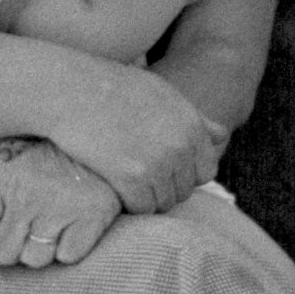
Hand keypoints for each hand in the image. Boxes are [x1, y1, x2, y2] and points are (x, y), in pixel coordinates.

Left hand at [0, 142, 119, 267]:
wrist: (98, 139)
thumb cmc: (48, 162)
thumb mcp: (13, 170)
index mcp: (5, 181)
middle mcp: (29, 196)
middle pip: (2, 254)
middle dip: (11, 248)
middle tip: (25, 229)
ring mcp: (60, 209)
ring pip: (35, 260)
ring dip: (41, 248)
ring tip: (50, 223)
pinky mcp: (91, 219)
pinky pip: (67, 257)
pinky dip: (69, 247)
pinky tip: (72, 224)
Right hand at [47, 61, 226, 213]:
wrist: (70, 89)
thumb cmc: (111, 86)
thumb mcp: (160, 91)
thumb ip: (195, 117)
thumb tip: (224, 133)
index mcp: (191, 122)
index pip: (206, 169)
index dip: (183, 170)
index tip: (160, 162)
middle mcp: (181, 144)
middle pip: (185, 189)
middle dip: (164, 184)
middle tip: (135, 165)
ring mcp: (158, 162)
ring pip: (164, 202)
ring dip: (145, 194)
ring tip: (123, 171)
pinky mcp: (133, 179)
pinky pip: (141, 207)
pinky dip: (128, 200)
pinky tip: (113, 179)